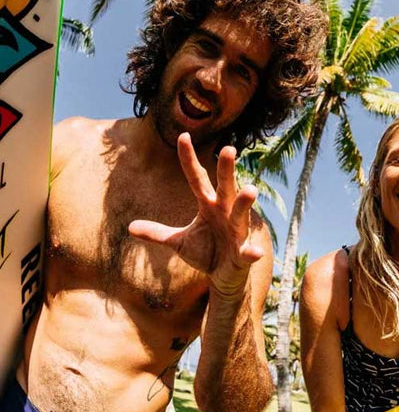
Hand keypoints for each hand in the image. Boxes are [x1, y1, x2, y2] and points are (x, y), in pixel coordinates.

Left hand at [129, 133, 263, 297]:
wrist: (224, 275)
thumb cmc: (205, 252)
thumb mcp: (178, 242)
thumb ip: (157, 233)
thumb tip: (130, 227)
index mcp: (208, 206)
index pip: (197, 179)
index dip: (189, 159)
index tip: (183, 136)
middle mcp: (225, 212)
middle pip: (225, 187)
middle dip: (227, 170)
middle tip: (229, 149)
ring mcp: (236, 231)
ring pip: (241, 213)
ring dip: (244, 203)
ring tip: (250, 190)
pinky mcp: (243, 253)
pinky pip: (248, 251)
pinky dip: (252, 251)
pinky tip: (255, 251)